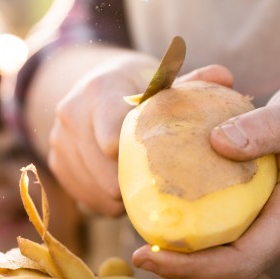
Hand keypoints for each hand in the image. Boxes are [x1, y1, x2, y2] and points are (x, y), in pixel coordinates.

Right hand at [48, 56, 233, 216]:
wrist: (94, 85)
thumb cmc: (138, 84)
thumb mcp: (161, 79)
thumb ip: (192, 82)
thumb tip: (225, 77)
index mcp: (99, 90)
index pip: (113, 139)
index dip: (138, 161)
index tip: (163, 168)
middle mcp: (71, 114)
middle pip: (105, 173)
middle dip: (134, 184)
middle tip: (161, 185)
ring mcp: (58, 141)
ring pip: (96, 191)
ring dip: (123, 197)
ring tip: (145, 186)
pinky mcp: (55, 164)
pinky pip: (85, 199)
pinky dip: (107, 201)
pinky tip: (126, 189)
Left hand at [132, 78, 279, 278]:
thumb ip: (268, 127)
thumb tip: (216, 143)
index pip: (243, 261)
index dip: (195, 268)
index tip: (152, 255)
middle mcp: (278, 227)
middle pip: (226, 268)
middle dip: (181, 268)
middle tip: (137, 252)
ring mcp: (268, 220)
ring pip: (222, 251)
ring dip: (184, 250)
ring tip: (144, 231)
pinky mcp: (258, 206)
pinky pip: (223, 224)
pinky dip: (194, 222)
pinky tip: (167, 202)